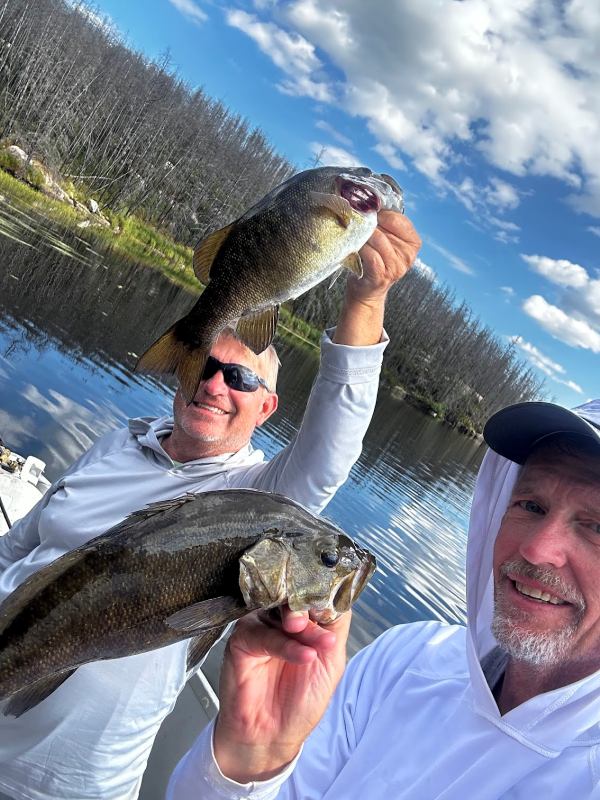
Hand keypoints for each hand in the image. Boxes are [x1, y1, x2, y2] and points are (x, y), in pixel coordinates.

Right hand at [213, 607, 350, 782]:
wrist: (273, 736)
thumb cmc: (300, 700)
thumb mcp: (331, 661)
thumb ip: (335, 627)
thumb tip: (342, 596)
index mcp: (303, 619)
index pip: (315, 594)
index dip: (328, 598)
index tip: (339, 605)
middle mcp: (280, 618)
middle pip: (297, 597)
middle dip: (313, 610)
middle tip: (324, 633)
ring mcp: (260, 627)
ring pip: (281, 612)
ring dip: (303, 628)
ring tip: (315, 648)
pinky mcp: (241, 640)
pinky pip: (263, 635)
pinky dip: (286, 646)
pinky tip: (303, 657)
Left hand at [334, 212, 420, 345]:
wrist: (365, 290)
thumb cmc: (373, 259)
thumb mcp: (385, 239)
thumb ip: (385, 223)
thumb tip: (368, 201)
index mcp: (413, 242)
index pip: (398, 219)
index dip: (380, 214)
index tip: (367, 213)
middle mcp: (408, 255)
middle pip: (386, 228)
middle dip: (368, 224)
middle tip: (356, 223)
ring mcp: (396, 267)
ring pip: (377, 239)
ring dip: (362, 236)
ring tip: (355, 237)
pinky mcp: (382, 275)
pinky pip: (370, 254)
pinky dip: (360, 249)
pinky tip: (354, 249)